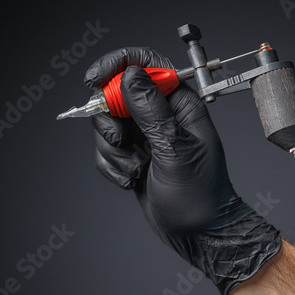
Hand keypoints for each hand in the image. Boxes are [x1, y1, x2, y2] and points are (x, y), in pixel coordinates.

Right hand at [84, 47, 280, 294]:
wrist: (198, 232)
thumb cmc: (199, 194)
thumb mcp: (175, 150)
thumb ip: (152, 111)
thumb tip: (130, 75)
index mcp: (180, 104)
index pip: (148, 65)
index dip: (118, 63)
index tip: (95, 79)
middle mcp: (161, 115)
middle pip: (117, 94)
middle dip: (111, 121)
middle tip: (122, 142)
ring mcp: (145, 136)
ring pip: (108, 124)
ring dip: (112, 150)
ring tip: (134, 169)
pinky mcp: (133, 156)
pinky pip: (106, 149)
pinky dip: (111, 165)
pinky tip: (130, 180)